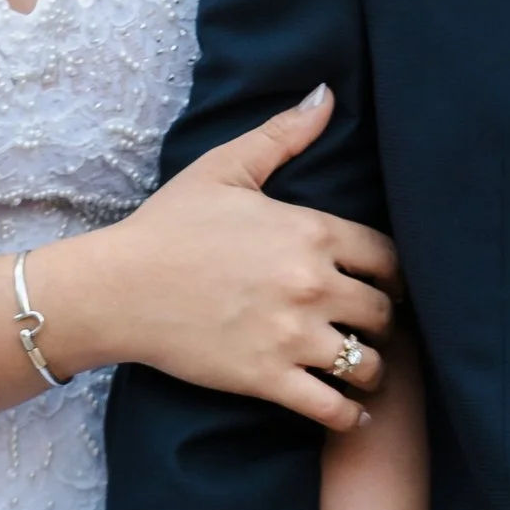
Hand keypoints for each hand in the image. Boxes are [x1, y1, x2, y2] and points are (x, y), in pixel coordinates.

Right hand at [58, 84, 396, 427]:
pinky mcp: (268, 378)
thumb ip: (283, 135)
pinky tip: (350, 414)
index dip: (393, 275)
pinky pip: (331, 408)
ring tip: (363, 372)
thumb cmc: (168, 225)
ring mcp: (292, 335)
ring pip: (367, 364)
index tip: (384, 285)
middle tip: (374, 330)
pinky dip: (349, 415)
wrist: (117, 287)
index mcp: (312, 231)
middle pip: (384, 313)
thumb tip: (326, 94)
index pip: (388, 258)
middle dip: (382, 322)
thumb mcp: (225, 168)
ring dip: (371, 370)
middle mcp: (312, 284)